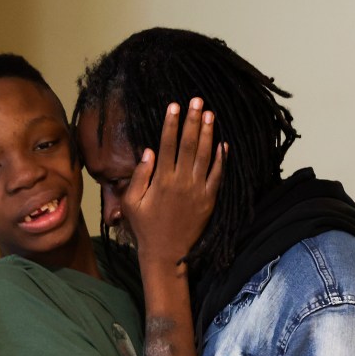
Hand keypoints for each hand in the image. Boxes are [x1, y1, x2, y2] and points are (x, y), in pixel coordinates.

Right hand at [122, 98, 223, 265]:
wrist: (167, 254)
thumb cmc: (145, 228)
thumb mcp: (131, 203)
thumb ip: (139, 176)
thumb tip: (148, 151)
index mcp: (161, 181)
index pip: (167, 144)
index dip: (172, 123)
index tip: (175, 105)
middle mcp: (182, 182)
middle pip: (189, 145)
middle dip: (193, 121)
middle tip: (198, 100)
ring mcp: (198, 191)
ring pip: (206, 156)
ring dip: (208, 134)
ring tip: (210, 114)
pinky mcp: (209, 200)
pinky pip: (218, 176)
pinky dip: (221, 159)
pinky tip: (223, 144)